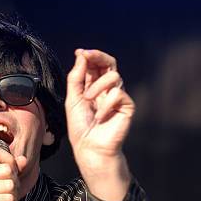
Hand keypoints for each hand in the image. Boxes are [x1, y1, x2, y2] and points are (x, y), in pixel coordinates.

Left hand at [65, 49, 134, 200]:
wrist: (90, 148)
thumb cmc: (81, 127)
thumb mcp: (73, 99)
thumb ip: (76, 77)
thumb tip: (81, 55)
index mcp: (94, 86)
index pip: (96, 65)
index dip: (90, 56)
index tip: (80, 52)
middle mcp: (107, 89)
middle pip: (110, 64)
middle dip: (99, 57)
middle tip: (87, 55)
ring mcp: (118, 97)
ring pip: (114, 76)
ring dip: (97, 86)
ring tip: (88, 100)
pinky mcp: (127, 106)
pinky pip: (119, 94)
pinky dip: (106, 105)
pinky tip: (100, 117)